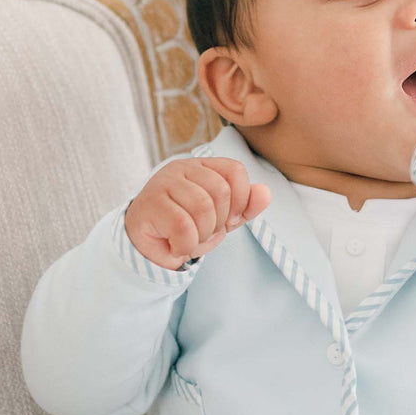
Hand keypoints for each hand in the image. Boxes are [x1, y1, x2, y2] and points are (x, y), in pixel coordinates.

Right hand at [125, 158, 271, 269]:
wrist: (150, 247)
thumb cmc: (187, 228)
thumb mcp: (223, 219)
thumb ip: (245, 206)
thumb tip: (266, 192)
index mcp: (202, 167)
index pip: (235, 170)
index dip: (241, 199)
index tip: (230, 219)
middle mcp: (181, 168)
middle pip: (220, 191)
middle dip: (218, 222)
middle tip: (203, 231)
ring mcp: (162, 183)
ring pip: (202, 208)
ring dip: (201, 234)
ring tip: (189, 238)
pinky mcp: (149, 204)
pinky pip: (182, 226)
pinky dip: (186, 244)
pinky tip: (177, 245)